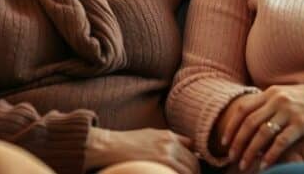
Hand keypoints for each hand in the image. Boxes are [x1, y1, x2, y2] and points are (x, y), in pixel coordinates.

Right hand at [85, 127, 199, 173]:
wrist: (109, 147)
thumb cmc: (128, 142)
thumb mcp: (152, 134)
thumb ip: (171, 140)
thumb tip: (191, 147)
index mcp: (169, 137)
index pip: (194, 150)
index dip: (195, 163)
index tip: (194, 170)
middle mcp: (169, 146)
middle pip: (192, 164)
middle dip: (194, 173)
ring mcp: (163, 157)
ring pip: (186, 172)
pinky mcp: (154, 167)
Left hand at [222, 83, 303, 171]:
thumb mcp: (291, 95)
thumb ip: (274, 103)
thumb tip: (257, 116)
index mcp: (273, 92)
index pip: (243, 108)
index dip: (231, 125)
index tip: (224, 140)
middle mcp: (278, 99)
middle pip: (248, 122)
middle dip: (237, 142)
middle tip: (230, 157)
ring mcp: (290, 111)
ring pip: (261, 133)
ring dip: (250, 151)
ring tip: (244, 164)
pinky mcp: (303, 123)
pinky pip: (281, 142)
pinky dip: (270, 155)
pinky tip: (265, 165)